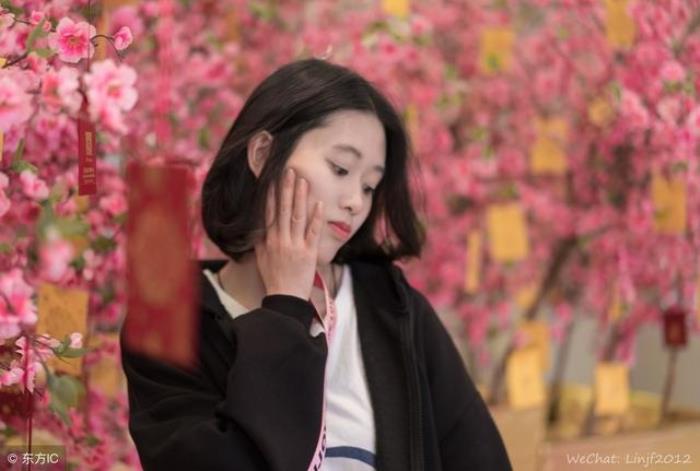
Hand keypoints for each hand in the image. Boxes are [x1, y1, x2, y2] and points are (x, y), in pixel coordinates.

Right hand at [254, 167, 324, 299]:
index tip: (271, 178)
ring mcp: (294, 245)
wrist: (284, 297)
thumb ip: (259, 239)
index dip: (270, 194)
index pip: (268, 212)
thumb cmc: (274, 278)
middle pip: (282, 209)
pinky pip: (313, 232)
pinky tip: (319, 203)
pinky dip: (316, 217)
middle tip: (288, 170)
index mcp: (268, 240)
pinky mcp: (308, 253)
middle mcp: (280, 240)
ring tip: (303, 180)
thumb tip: (257, 224)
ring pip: (297, 216)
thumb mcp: (261, 257)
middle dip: (285, 189)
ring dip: (300, 197)